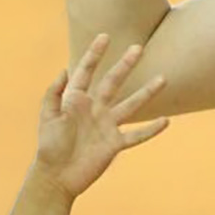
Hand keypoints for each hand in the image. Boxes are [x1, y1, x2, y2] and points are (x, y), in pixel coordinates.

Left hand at [33, 35, 168, 197]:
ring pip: (131, 105)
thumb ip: (54, 94)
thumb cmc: (49, 147)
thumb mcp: (48, 117)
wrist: (56, 176)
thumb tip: (65, 70)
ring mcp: (107, 126)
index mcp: (76, 100)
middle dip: (125, 65)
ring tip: (163, 78)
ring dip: (147, 92)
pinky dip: (151, 129)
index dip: (94, 54)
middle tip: (139, 48)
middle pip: (113, 82)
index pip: (86, 71)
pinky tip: (166, 121)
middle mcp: (95, 109)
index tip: (105, 37)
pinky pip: (136, 136)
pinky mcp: (114, 144)